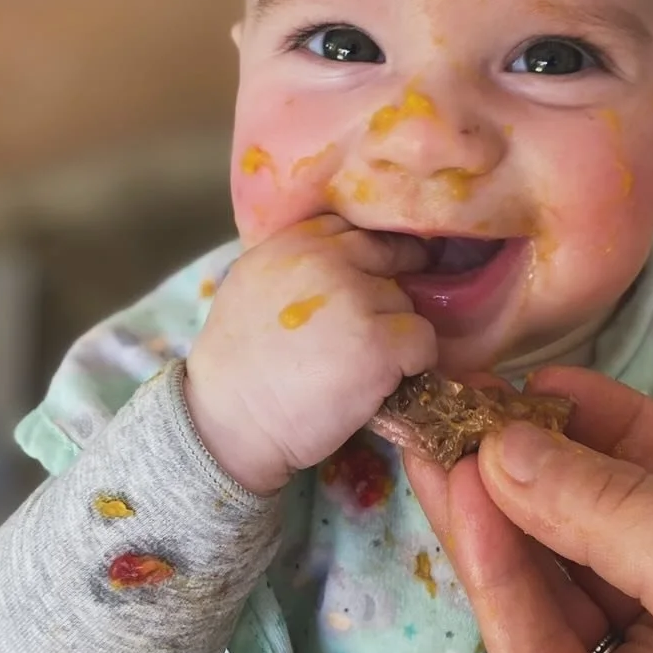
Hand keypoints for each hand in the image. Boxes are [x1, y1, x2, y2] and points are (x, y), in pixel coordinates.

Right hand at [185, 217, 433, 493]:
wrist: (229, 424)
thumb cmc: (240, 366)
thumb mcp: (253, 286)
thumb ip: (298, 263)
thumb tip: (348, 259)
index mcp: (294, 241)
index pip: (355, 228)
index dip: (369, 257)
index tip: (367, 282)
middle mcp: (327, 259)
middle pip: (391, 256)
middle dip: (389, 291)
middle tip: (372, 327)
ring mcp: (356, 299)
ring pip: (407, 303)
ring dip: (395, 333)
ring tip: (358, 363)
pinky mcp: (380, 343)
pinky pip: (423, 341)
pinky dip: (412, 365)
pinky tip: (379, 381)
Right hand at [408, 367, 652, 652]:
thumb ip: (625, 514)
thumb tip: (513, 444)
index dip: (599, 426)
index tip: (528, 377)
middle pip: (597, 528)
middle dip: (532, 460)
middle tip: (458, 396)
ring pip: (550, 584)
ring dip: (494, 507)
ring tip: (439, 433)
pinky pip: (529, 652)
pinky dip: (493, 576)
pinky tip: (462, 504)